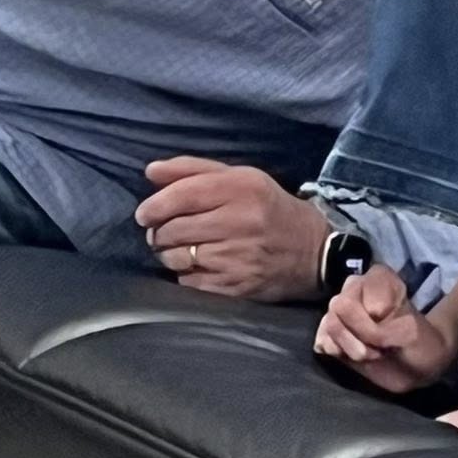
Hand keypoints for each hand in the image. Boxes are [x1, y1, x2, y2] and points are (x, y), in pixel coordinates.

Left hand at [136, 157, 329, 300]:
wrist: (312, 252)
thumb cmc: (268, 209)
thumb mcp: (241, 178)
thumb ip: (193, 170)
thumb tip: (150, 171)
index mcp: (242, 189)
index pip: (182, 195)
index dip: (154, 206)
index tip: (144, 214)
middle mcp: (241, 222)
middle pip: (174, 229)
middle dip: (160, 232)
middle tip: (164, 232)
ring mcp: (238, 257)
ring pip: (176, 257)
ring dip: (169, 254)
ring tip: (182, 249)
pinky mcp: (236, 286)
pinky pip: (189, 281)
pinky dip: (186, 274)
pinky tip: (199, 266)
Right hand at [314, 267, 455, 394]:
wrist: (416, 366)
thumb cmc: (418, 343)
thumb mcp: (411, 333)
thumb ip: (386, 328)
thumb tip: (362, 323)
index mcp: (379, 279)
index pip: (367, 287)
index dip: (382, 311)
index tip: (398, 323)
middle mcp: (354, 290)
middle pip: (342, 305)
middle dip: (364, 333)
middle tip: (382, 345)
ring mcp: (339, 313)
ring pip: (330, 325)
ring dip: (353, 346)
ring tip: (372, 353)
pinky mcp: (330, 336)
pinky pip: (322, 340)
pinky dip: (338, 352)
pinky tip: (352, 356)